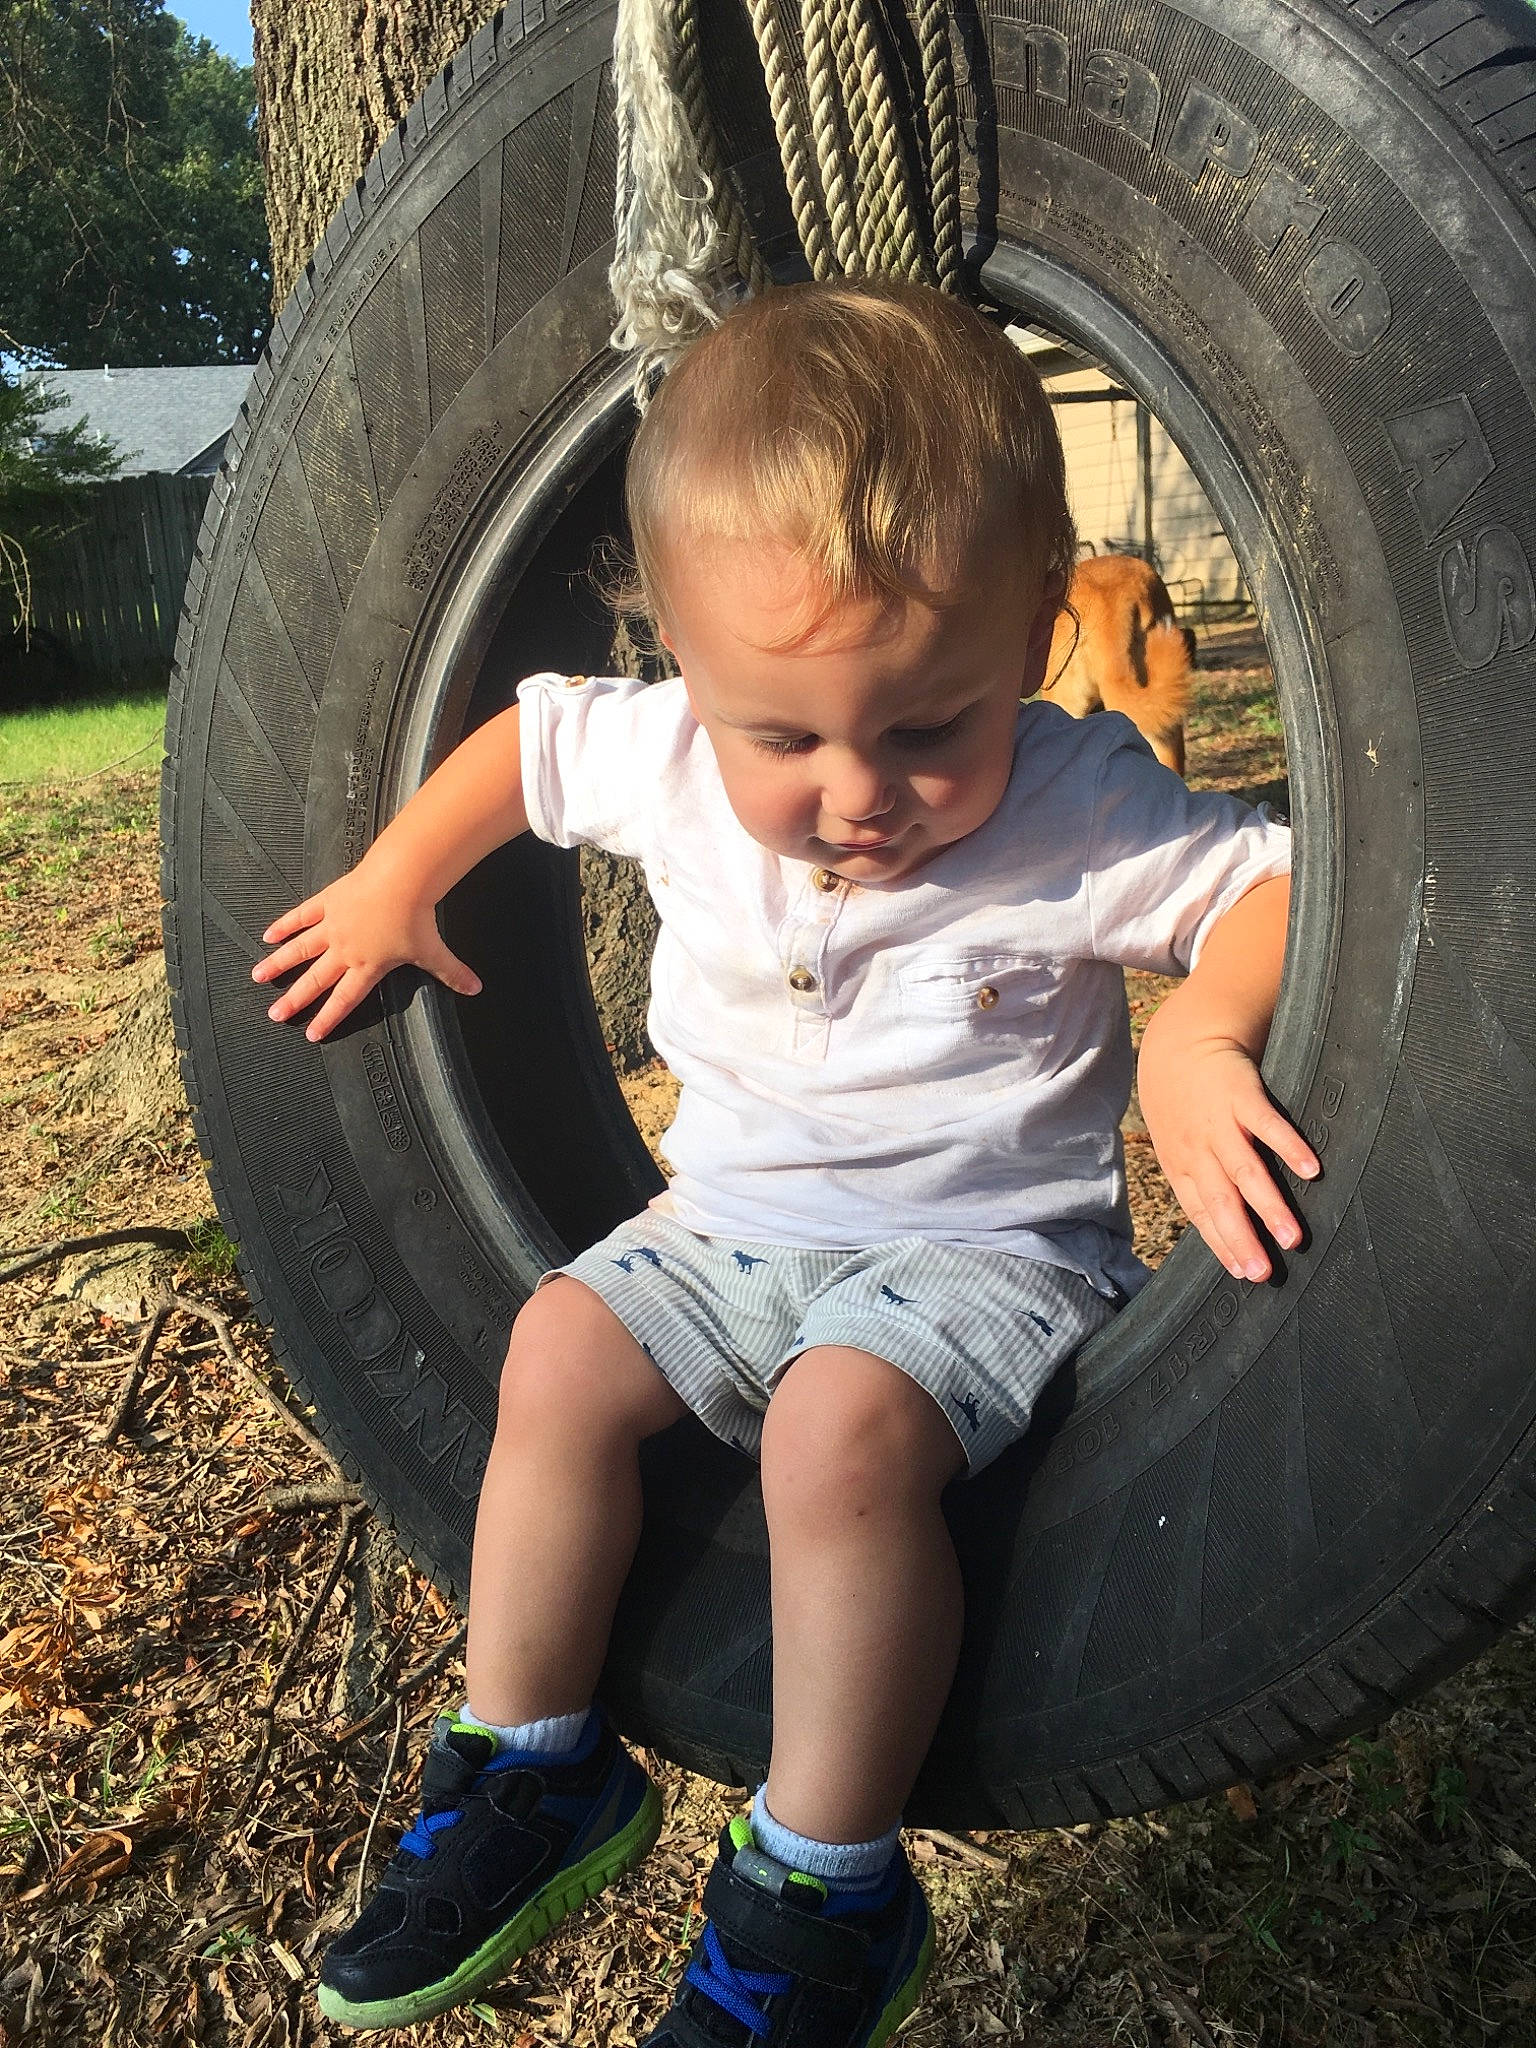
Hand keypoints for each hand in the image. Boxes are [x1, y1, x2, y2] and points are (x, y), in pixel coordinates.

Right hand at [250, 855, 481, 1041]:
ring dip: (278, 964)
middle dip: (294, 1000)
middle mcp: (344, 950)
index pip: (344, 999)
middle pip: (314, 980)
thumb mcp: (435, 951)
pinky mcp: (327, 902)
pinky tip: (268, 934)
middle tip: (275, 1014)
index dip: (328, 1018)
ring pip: (299, 950)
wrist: (401, 881)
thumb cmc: (416, 918)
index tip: (311, 1033)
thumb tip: (476, 989)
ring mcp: (332, 926)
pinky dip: (285, 926)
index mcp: (367, 966)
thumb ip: (452, 973)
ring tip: (257, 976)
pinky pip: (301, 917)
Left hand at [1137, 1017, 1318, 1282]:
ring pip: (1244, 1171)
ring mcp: (1220, 1122)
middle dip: (1242, 1238)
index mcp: (1183, 1166)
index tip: (1245, 1274)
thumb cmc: (1184, 1105)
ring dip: (1269, 1205)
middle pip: (1220, 1201)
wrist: (1182, 1043)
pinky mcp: (1243, 1094)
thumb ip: (1200, 1181)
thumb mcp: (1178, 1145)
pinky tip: (1311, 1170)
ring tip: (1292, 1237)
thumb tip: (1225, 1228)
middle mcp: (1199, 1150)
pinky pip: (1267, 1124)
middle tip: (1264, 1271)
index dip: (1222, 1244)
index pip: (1201, 1214)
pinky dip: (1288, 1147)